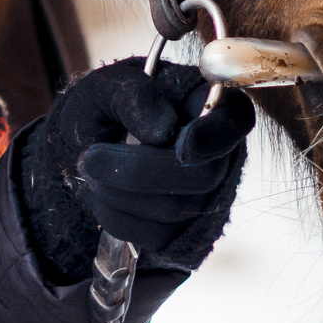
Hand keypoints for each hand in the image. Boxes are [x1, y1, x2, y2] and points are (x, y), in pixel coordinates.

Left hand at [15, 59, 254, 282]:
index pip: (236, 119)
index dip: (214, 137)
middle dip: (138, 173)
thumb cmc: (107, 104)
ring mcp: (205, 195)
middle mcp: (218, 153)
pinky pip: (155, 236)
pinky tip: (99, 193)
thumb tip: (164, 131)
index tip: (182, 145)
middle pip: (203, 176)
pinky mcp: (182, 228)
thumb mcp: (109, 86)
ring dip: (117, 194)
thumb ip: (136, 96)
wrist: (86, 142)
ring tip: (90, 169)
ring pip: (174, 210)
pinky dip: (115, 216)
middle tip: (89, 158)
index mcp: (210, 105)